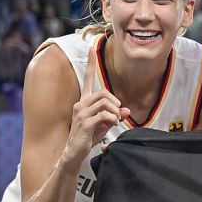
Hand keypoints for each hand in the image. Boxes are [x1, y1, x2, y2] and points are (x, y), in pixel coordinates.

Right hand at [65, 47, 129, 161]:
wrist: (74, 152)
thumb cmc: (88, 137)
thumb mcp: (104, 124)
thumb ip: (114, 115)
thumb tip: (126, 110)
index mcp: (84, 101)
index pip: (87, 79)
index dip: (90, 64)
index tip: (91, 48)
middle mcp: (81, 104)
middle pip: (104, 92)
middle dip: (115, 102)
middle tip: (118, 114)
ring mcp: (81, 112)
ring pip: (105, 102)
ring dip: (115, 111)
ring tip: (114, 121)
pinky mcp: (84, 122)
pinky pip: (105, 114)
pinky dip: (113, 119)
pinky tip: (112, 125)